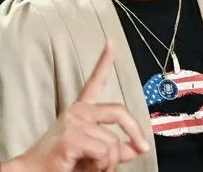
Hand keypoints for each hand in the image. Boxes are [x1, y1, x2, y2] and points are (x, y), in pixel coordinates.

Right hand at [2, 41, 149, 171]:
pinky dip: (102, 166)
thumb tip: (135, 147)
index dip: (104, 62)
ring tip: (90, 166)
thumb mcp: (92, 155)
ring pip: (113, 143)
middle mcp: (77, 111)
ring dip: (109, 163)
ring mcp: (73, 122)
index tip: (111, 43)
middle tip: (143, 149)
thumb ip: (114, 149)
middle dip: (135, 131)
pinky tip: (84, 166)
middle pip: (118, 111)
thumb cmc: (60, 164)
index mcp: (80, 111)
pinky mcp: (71, 138)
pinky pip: (104, 153)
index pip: (94, 82)